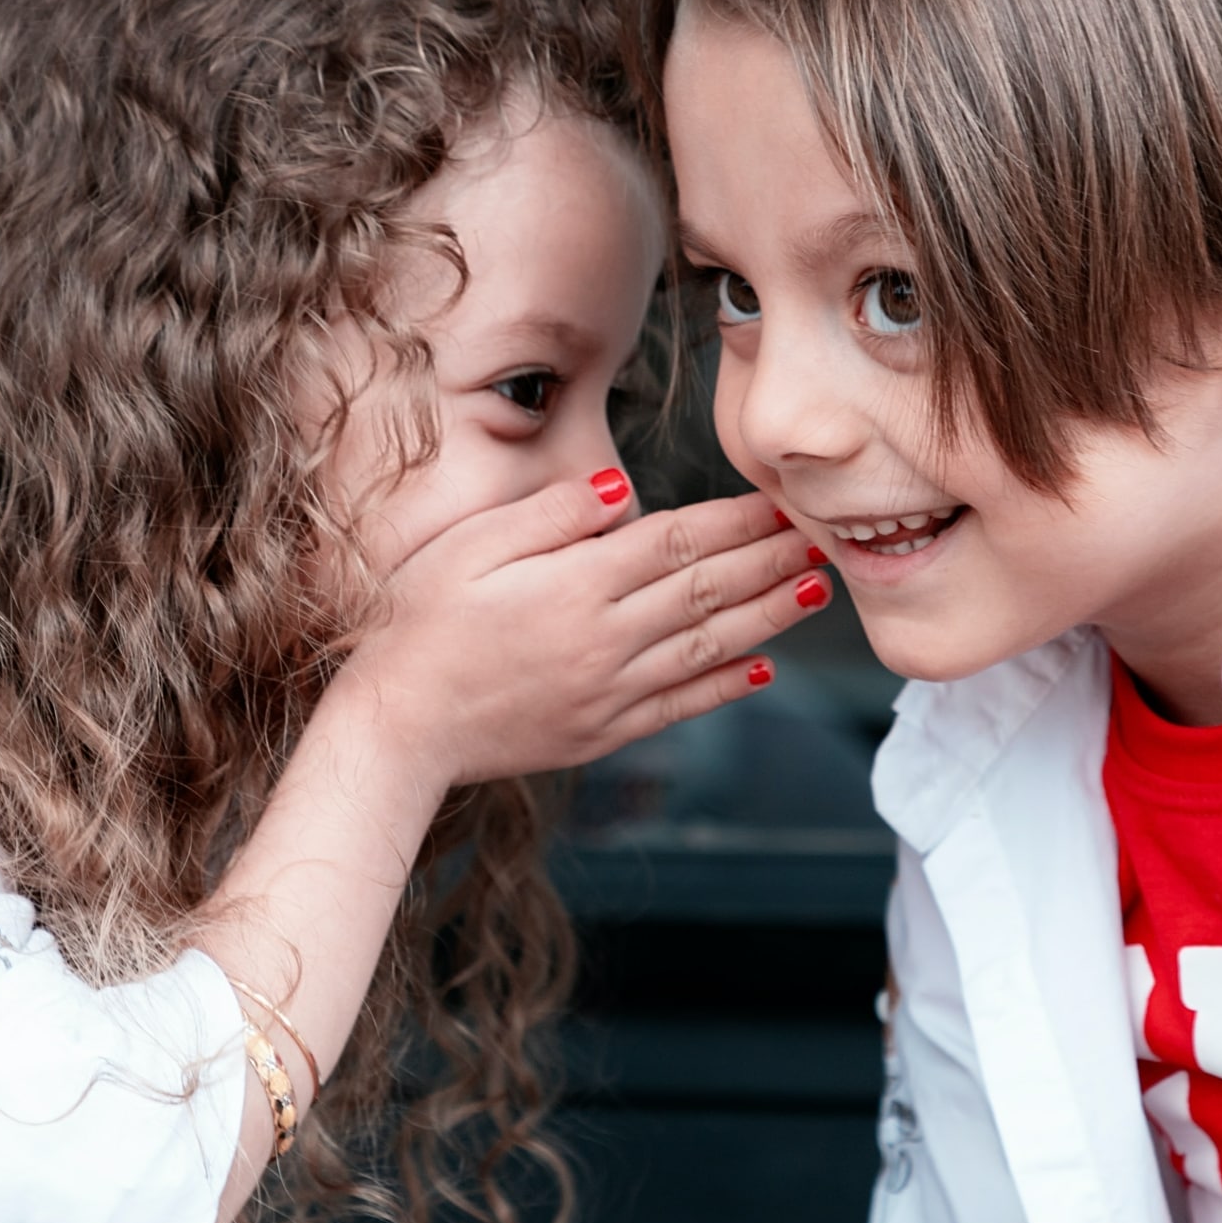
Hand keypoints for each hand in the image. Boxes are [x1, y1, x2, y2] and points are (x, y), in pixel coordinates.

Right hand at [338, 473, 830, 791]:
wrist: (397, 728)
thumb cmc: (417, 624)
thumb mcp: (470, 547)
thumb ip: (552, 516)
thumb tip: (624, 489)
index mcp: (575, 586)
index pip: (676, 542)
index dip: (735, 521)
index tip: (780, 502)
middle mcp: (605, 640)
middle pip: (706, 591)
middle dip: (770, 561)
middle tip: (824, 538)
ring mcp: (608, 692)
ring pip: (707, 647)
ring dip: (767, 619)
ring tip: (814, 593)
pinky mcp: (601, 733)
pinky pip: (679, 707)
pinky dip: (724, 687)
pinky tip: (762, 671)